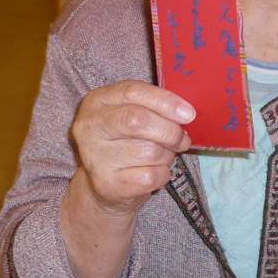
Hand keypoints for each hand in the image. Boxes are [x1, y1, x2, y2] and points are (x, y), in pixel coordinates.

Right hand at [70, 80, 194, 216]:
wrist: (106, 186)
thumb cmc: (126, 142)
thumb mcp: (133, 115)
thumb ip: (154, 107)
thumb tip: (185, 114)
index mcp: (96, 101)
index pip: (132, 92)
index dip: (164, 101)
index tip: (189, 114)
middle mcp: (89, 127)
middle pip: (138, 120)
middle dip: (169, 131)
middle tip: (182, 139)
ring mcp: (94, 157)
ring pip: (149, 151)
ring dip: (167, 155)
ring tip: (161, 156)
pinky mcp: (106, 184)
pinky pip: (151, 176)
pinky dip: (162, 174)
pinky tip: (154, 172)